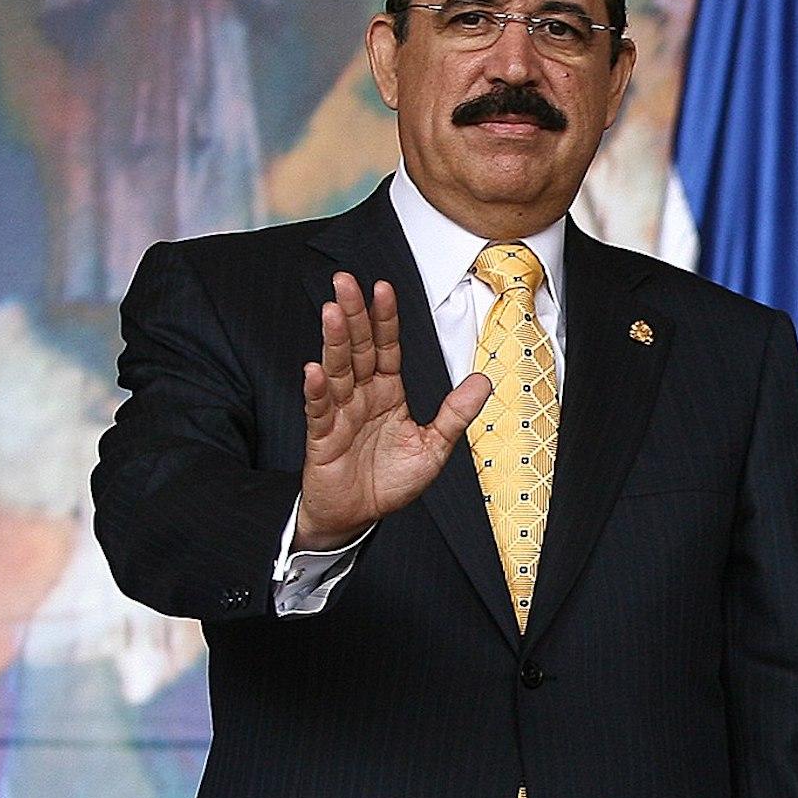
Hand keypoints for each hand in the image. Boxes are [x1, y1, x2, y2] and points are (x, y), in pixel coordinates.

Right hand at [295, 273, 491, 549]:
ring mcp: (340, 414)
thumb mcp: (433, 447)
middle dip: (352, 314)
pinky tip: (313, 369)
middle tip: (344, 281)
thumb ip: (455, 414)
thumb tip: (484, 381)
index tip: (382, 287)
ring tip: (331, 312)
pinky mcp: (322, 438)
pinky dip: (317, 391)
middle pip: (357, 348)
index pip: (386, 348)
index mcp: (387, 393)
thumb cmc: (391, 480)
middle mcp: (361, 396)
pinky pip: (319, 411)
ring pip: (336, 371)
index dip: (384, 319)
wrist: (359, 517)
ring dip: (334, 342)